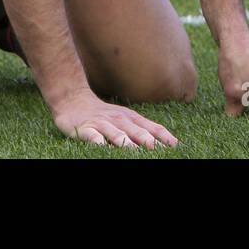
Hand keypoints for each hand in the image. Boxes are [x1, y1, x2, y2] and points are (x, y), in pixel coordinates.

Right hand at [52, 89, 178, 148]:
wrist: (73, 99)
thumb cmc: (104, 114)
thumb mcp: (125, 118)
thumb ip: (144, 129)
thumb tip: (170, 142)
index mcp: (131, 118)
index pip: (151, 127)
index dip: (163, 137)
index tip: (175, 146)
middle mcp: (119, 120)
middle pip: (135, 131)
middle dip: (146, 140)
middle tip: (154, 148)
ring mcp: (102, 124)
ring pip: (116, 134)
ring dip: (125, 143)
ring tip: (134, 151)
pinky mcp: (85, 129)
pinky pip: (92, 136)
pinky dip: (98, 142)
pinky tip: (103, 147)